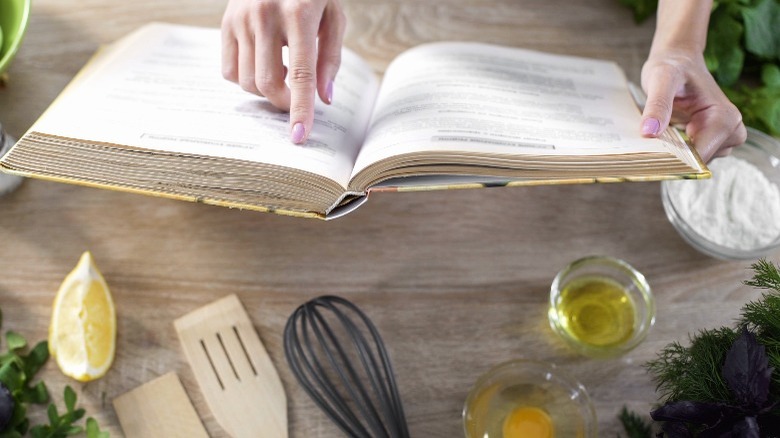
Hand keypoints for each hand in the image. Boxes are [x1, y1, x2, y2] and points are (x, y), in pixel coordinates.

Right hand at [221, 0, 345, 143]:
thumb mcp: (334, 16)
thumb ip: (330, 58)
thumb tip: (324, 98)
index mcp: (299, 13)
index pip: (301, 73)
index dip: (301, 109)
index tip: (300, 136)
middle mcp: (265, 15)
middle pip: (268, 83)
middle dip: (284, 103)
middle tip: (296, 101)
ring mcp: (240, 18)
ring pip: (246, 81)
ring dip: (266, 90)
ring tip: (282, 71)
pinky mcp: (225, 22)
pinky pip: (228, 71)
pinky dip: (245, 79)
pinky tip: (263, 63)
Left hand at [640, 49, 745, 161]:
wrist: (678, 60)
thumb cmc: (672, 66)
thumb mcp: (661, 79)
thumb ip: (657, 104)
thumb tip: (649, 133)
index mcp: (724, 117)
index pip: (700, 155)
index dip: (674, 160)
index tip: (650, 157)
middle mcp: (730, 130)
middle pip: (698, 162)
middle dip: (673, 157)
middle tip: (650, 142)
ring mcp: (722, 138)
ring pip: (694, 163)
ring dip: (673, 155)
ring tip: (658, 134)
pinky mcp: (711, 141)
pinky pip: (692, 158)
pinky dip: (675, 152)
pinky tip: (663, 137)